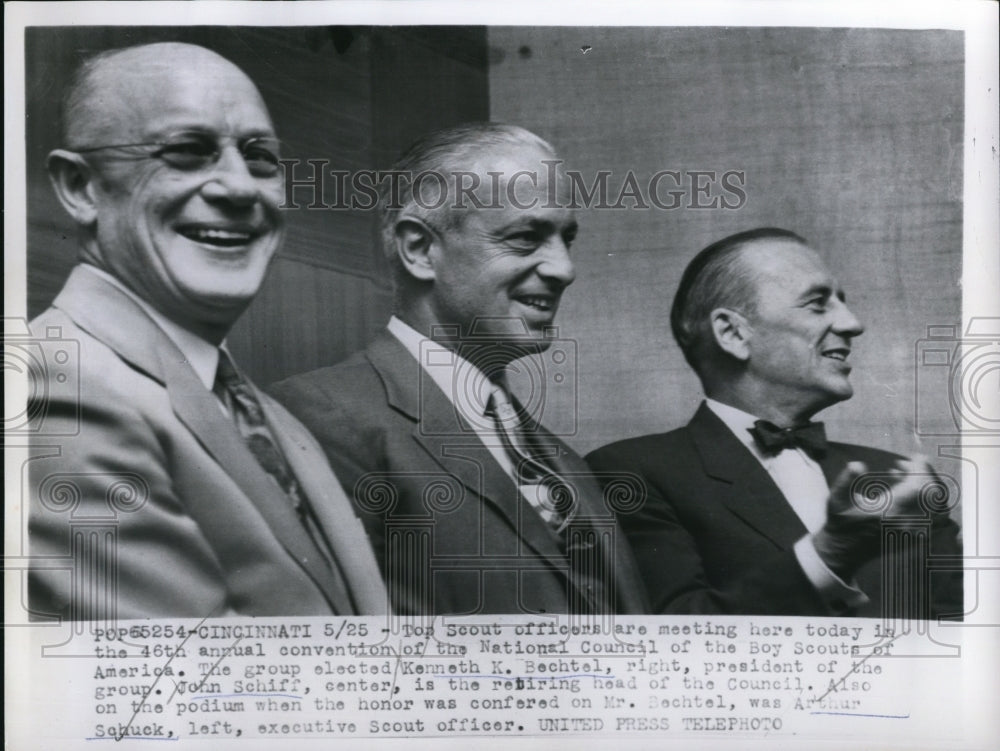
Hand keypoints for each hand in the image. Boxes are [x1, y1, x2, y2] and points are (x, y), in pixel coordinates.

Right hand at [812, 455, 933, 577]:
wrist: (843, 552)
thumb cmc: (839, 523)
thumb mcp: (836, 499)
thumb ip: (846, 480)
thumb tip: (858, 464)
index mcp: (888, 511)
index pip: (919, 485)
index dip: (921, 467)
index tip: (914, 456)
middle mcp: (905, 522)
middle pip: (933, 494)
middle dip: (926, 473)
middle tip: (907, 464)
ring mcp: (912, 531)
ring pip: (937, 506)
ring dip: (928, 486)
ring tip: (907, 476)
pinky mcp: (914, 536)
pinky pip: (934, 517)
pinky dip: (929, 500)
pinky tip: (908, 491)